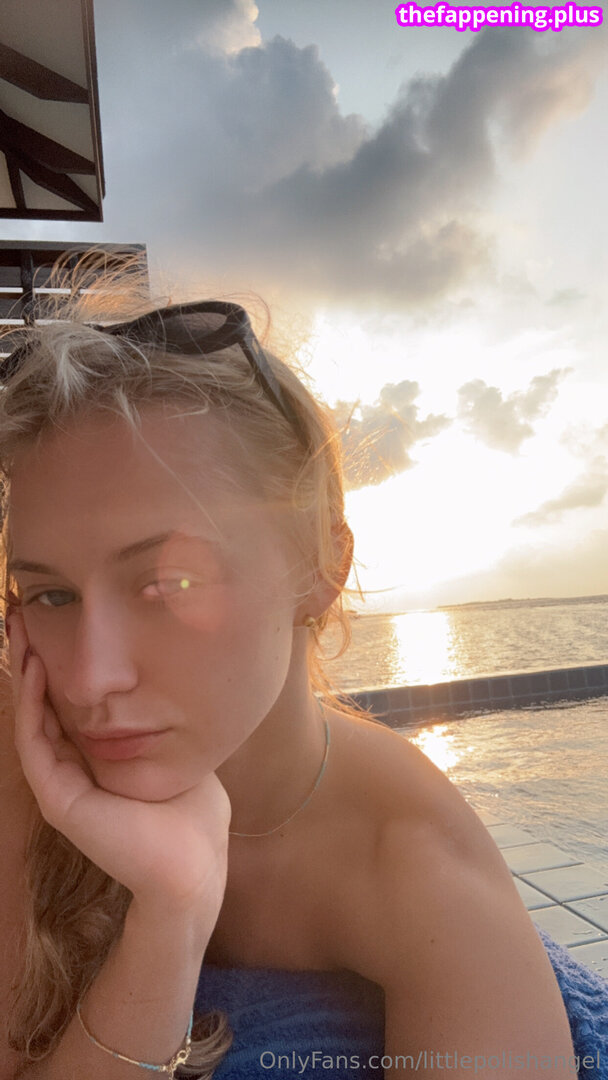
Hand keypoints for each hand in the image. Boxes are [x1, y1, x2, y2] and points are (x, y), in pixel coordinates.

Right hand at [7, 609, 230, 923]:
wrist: (194, 866)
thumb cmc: (194, 817)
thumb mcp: (178, 757)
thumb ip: (164, 728)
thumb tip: (174, 690)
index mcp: (97, 764)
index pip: (65, 709)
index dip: (55, 669)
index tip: (50, 627)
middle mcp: (73, 773)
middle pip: (41, 708)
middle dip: (30, 661)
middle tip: (20, 618)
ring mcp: (62, 786)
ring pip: (30, 720)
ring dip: (23, 674)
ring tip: (18, 632)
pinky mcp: (59, 799)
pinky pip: (35, 743)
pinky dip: (31, 704)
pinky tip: (35, 670)